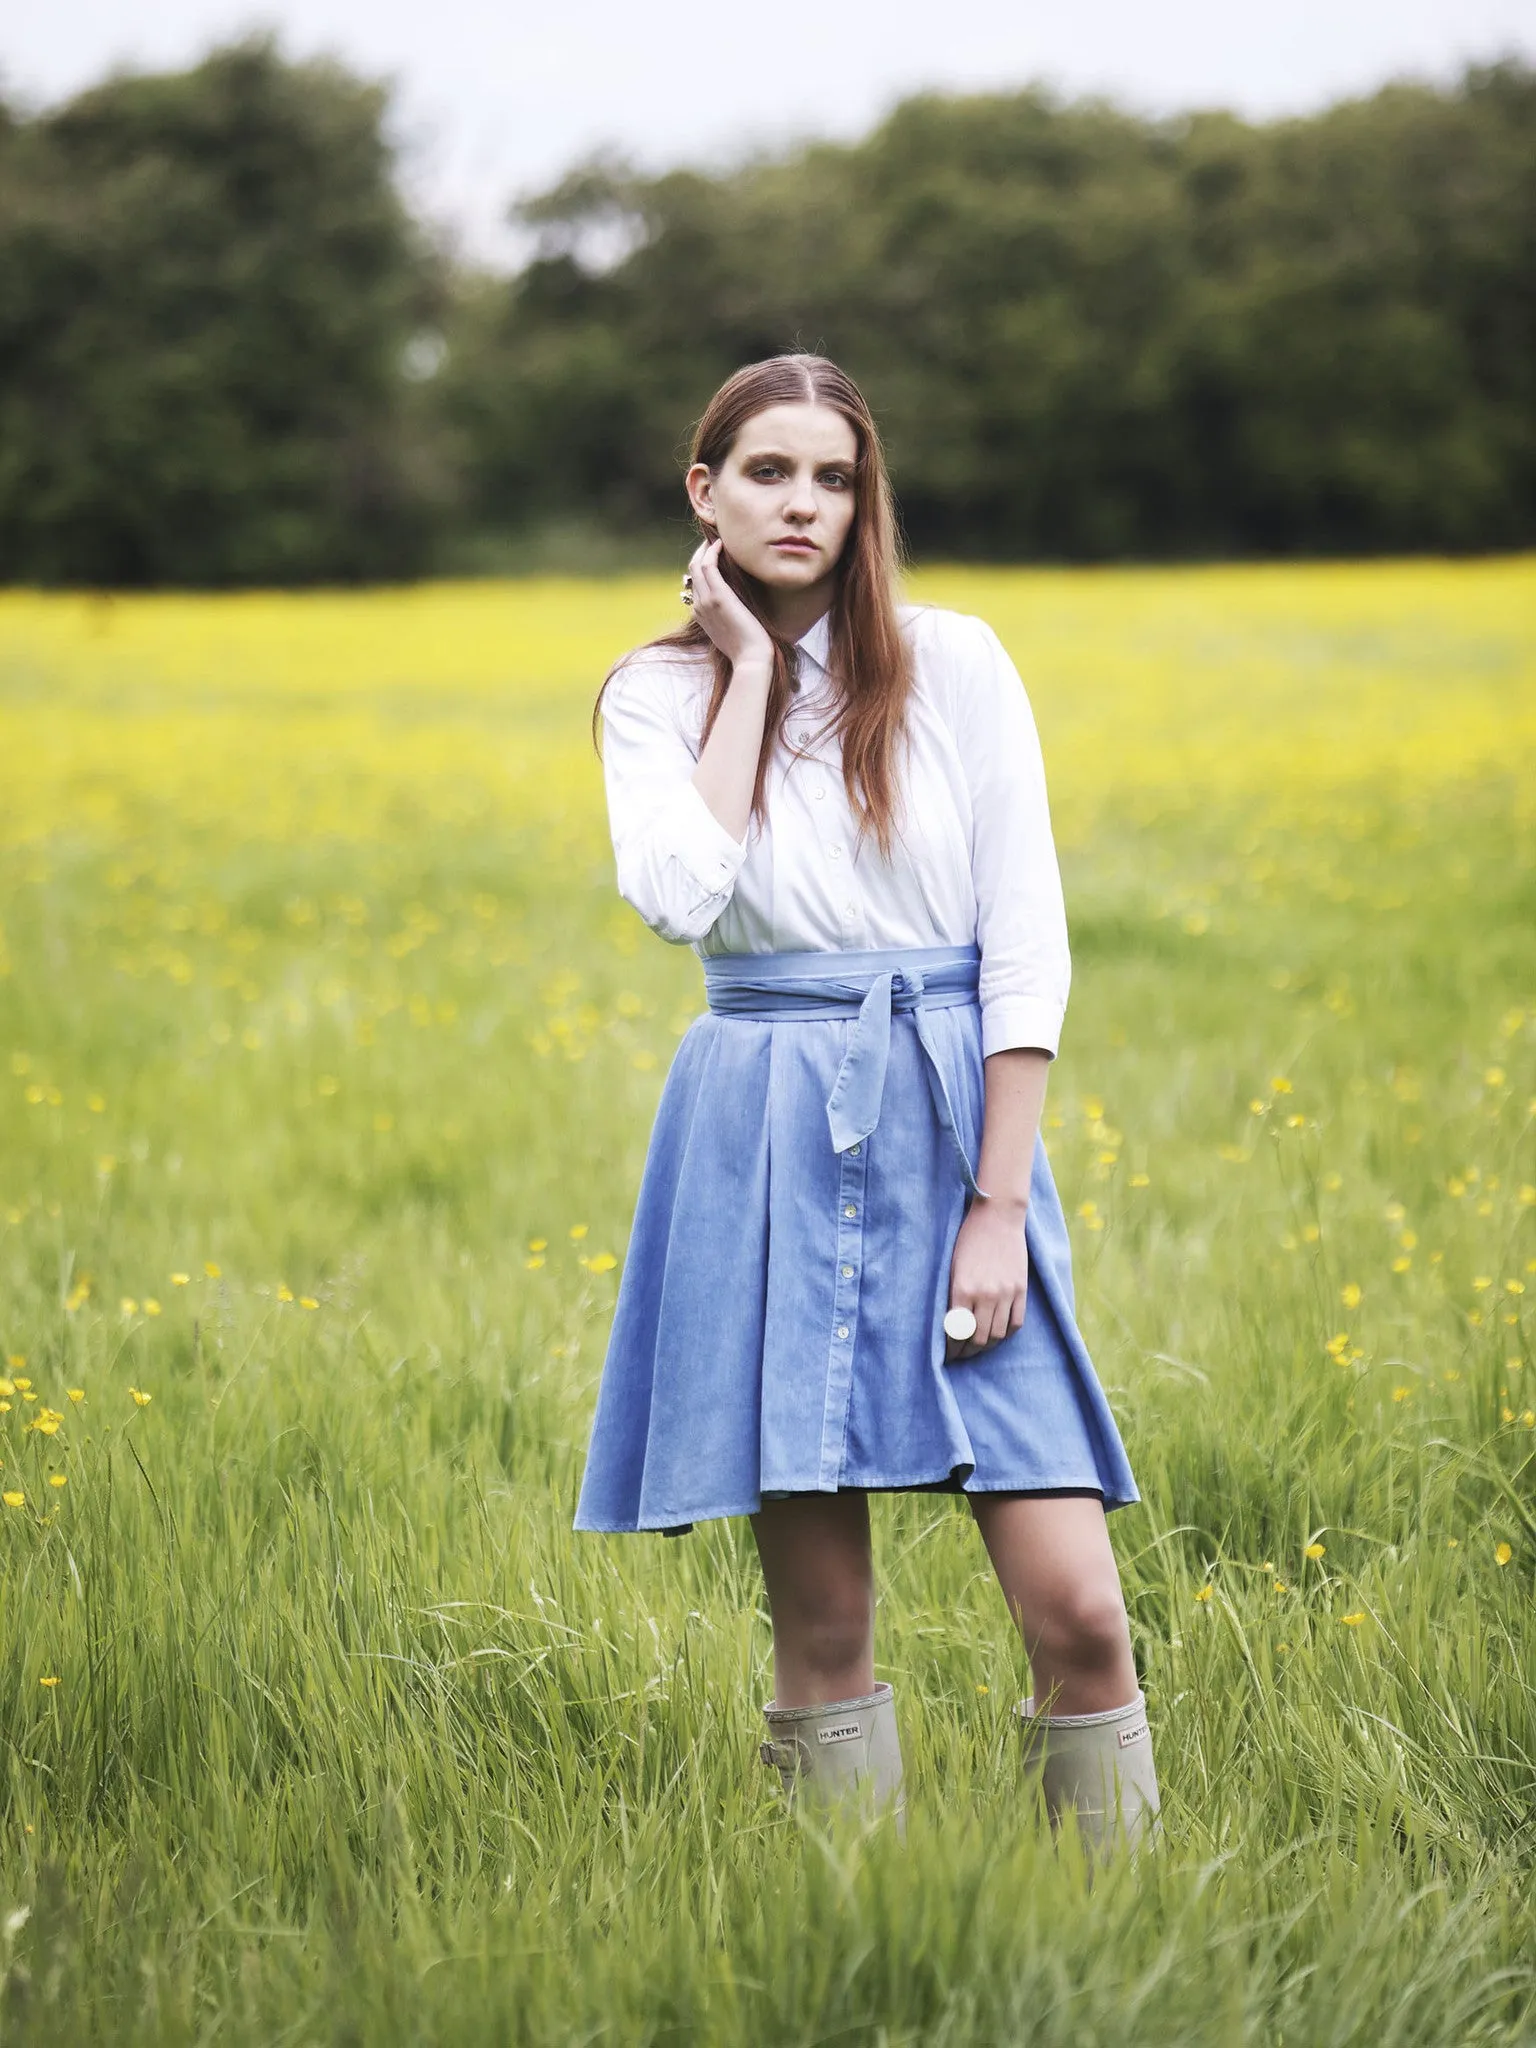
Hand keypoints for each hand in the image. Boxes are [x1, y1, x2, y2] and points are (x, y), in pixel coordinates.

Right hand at [687, 538, 773, 673]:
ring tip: (719, 538)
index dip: (702, 565)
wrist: (751, 659)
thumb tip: (736, 605)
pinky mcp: (718, 596)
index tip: (715, 553)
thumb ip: (728, 615)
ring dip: (705, 548)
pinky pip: (708, 566)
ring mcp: (706, 601)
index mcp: (700, 614)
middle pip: (692, 571)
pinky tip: (722, 544)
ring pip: (696, 565)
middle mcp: (699, 606)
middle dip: (701, 552)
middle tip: (715, 540)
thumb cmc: (748, 647)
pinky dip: (712, 551)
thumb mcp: (732, 630)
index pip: (695, 583)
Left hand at [945, 1196, 1028, 1361]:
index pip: (956, 1332)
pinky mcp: (1021, 1290)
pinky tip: (998, 1334)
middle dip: (967, 1352)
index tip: (948, 1353)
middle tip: (961, 1355)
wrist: (998, 1217)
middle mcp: (985, 1295)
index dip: (951, 1348)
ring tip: (978, 1347)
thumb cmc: (969, 1239)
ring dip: (986, 1346)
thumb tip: (951, 1324)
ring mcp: (1006, 1294)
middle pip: (978, 1338)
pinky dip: (1007, 1333)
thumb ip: (953, 1296)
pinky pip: (1016, 1323)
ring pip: (998, 1335)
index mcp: (962, 1289)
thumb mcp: (953, 1267)